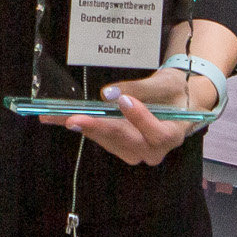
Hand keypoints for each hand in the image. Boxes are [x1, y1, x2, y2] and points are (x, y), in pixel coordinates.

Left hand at [65, 23, 236, 164]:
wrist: (177, 102)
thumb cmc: (175, 92)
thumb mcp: (164, 84)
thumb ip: (140, 89)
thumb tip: (108, 94)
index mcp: (172, 135)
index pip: (156, 133)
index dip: (140, 118)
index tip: (125, 101)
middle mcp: (153, 150)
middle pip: (126, 141)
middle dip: (98, 128)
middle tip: (74, 119)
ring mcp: (136, 152)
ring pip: (110, 141)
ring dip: (84, 128)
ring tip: (59, 117)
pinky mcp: (121, 147)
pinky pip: (102, 138)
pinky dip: (84, 127)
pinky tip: (61, 119)